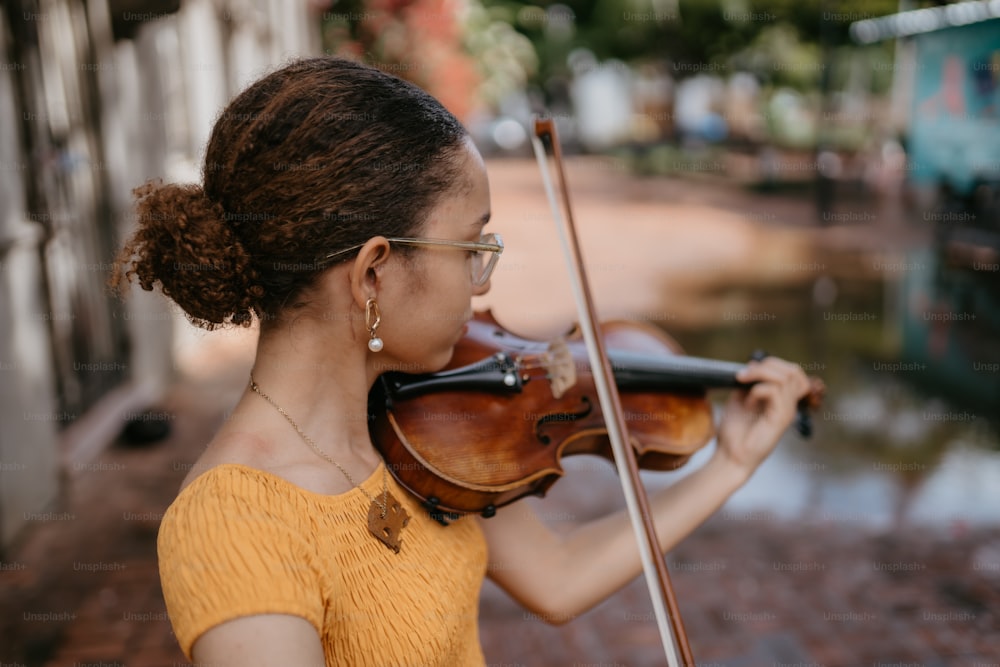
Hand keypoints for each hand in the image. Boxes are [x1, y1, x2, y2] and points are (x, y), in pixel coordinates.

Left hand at [715, 356, 810, 477]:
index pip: (793, 372)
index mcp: (782, 400)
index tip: (748, 370)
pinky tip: (747, 403)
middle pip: (793, 371)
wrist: (730, 456)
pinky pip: (775, 392)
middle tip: (744, 375)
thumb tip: (753, 364)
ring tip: (742, 384)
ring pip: (785, 378)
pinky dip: (757, 391)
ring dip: (759, 375)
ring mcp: (787, 413)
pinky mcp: (780, 420)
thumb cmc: (734, 431)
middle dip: (767, 365)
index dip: (772, 364)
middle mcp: (789, 405)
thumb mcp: (740, 399)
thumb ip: (750, 382)